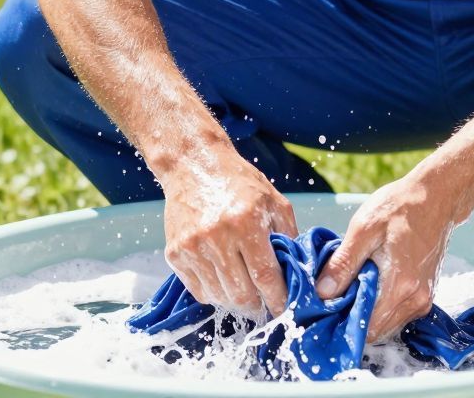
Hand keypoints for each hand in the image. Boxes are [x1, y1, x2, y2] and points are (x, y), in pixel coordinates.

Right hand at [161, 148, 298, 316]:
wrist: (194, 166)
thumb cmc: (238, 183)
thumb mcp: (274, 201)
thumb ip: (289, 235)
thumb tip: (298, 271)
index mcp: (246, 222)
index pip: (265, 276)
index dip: (277, 299)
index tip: (284, 308)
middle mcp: (217, 236)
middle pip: (242, 294)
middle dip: (257, 305)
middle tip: (264, 304)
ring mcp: (192, 246)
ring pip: (220, 296)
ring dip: (235, 300)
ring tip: (244, 290)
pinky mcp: (175, 253)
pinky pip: (199, 290)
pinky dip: (214, 292)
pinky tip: (223, 279)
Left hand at [315, 176, 458, 341]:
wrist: (435, 197)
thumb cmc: (399, 207)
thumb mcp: (364, 228)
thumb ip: (343, 263)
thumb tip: (322, 292)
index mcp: (400, 285)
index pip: (365, 327)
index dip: (341, 320)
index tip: (325, 305)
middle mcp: (415, 300)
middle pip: (375, 330)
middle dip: (351, 316)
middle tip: (333, 293)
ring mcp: (422, 300)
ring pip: (386, 324)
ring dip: (366, 311)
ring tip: (351, 284)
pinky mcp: (424, 295)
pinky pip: (397, 314)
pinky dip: (380, 306)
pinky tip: (368, 283)